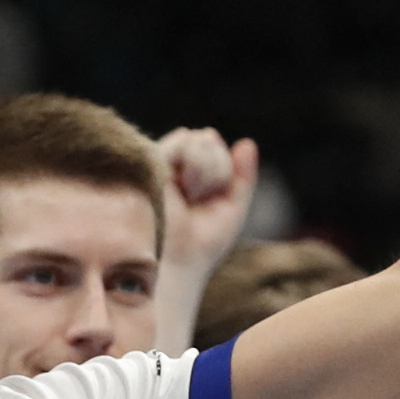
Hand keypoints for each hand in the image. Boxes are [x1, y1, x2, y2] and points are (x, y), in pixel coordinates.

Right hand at [158, 128, 259, 274]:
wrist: (177, 260)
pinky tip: (182, 189)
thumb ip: (243, 176)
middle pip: (209, 139)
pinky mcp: (151, 159)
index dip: (223, 171)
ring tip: (188, 196)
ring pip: (199, 139)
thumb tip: (248, 142)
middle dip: (216, 171)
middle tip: (198, 200)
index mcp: (191, 173)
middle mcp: (173, 164)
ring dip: (205, 172)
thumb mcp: (233, 208)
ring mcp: (161, 160)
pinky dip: (194, 167)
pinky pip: (186, 141)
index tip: (211, 201)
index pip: (215, 145)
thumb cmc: (202, 243)